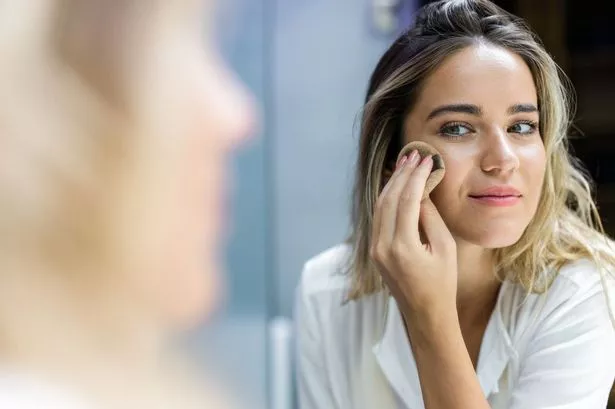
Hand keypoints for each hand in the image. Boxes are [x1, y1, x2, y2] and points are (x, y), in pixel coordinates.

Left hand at [370, 149, 456, 317]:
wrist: (425, 314)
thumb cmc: (442, 283)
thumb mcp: (444, 247)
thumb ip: (429, 216)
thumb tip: (421, 189)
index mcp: (402, 247)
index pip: (406, 200)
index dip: (416, 176)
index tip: (425, 159)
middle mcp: (382, 247)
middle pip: (388, 199)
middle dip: (402, 174)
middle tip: (414, 154)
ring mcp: (375, 249)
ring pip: (380, 206)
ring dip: (392, 183)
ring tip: (405, 163)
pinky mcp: (375, 251)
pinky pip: (378, 217)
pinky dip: (387, 199)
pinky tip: (396, 185)